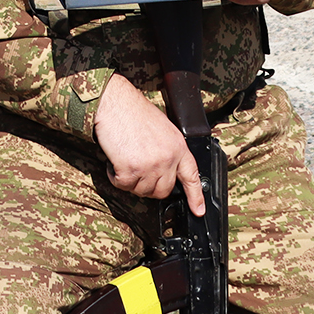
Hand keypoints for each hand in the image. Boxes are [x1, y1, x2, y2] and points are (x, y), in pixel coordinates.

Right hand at [92, 74, 203, 212]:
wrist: (115, 103)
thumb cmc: (134, 111)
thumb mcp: (163, 128)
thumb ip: (168, 150)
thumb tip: (164, 169)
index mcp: (178, 147)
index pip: (191, 176)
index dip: (196, 197)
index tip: (198, 211)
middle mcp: (167, 159)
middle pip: (162, 191)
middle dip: (149, 186)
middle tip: (137, 171)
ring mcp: (150, 166)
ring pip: (141, 191)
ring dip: (130, 181)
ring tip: (124, 159)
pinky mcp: (131, 170)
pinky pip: (123, 186)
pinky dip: (115, 177)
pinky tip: (115, 161)